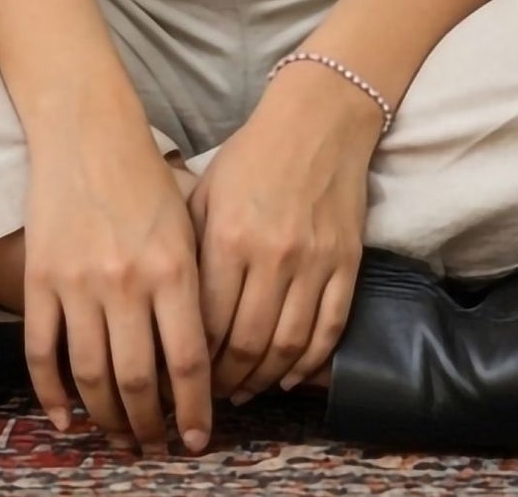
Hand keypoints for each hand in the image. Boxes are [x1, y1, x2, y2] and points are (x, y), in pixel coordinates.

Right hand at [19, 123, 215, 457]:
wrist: (87, 132)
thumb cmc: (145, 179)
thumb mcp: (189, 224)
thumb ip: (198, 286)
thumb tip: (209, 358)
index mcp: (173, 267)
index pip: (188, 361)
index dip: (195, 410)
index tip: (198, 439)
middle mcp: (127, 281)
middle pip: (139, 381)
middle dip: (149, 428)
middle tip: (156, 450)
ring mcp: (78, 283)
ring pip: (91, 377)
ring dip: (106, 419)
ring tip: (119, 439)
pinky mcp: (40, 279)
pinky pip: (42, 353)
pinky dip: (52, 394)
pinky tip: (66, 419)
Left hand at [185, 65, 378, 403]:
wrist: (319, 120)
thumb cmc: (252, 155)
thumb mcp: (207, 192)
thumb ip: (191, 250)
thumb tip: (170, 312)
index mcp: (229, 237)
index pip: (207, 324)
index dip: (192, 362)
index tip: (181, 377)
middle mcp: (272, 255)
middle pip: (246, 344)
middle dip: (225, 381)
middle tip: (209, 397)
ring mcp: (315, 262)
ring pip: (288, 346)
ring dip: (263, 380)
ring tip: (243, 391)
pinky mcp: (347, 263)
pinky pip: (329, 329)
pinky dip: (308, 363)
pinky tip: (288, 377)